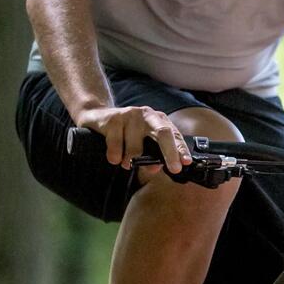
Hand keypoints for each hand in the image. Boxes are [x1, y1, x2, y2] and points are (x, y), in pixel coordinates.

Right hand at [75, 103, 190, 173]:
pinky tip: (114, 158)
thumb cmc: (125, 131)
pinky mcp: (113, 119)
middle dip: (170, 153)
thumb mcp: (142, 139)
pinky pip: (116, 144)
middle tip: (173, 168)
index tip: (186, 162)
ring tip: (126, 164)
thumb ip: (152, 153)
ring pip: (136, 146)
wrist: (97, 115)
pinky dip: (116, 156)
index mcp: (159, 120)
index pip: (175, 135)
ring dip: (132, 161)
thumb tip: (156, 168)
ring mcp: (131, 115)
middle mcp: (148, 115)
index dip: (181, 150)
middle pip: (164, 133)